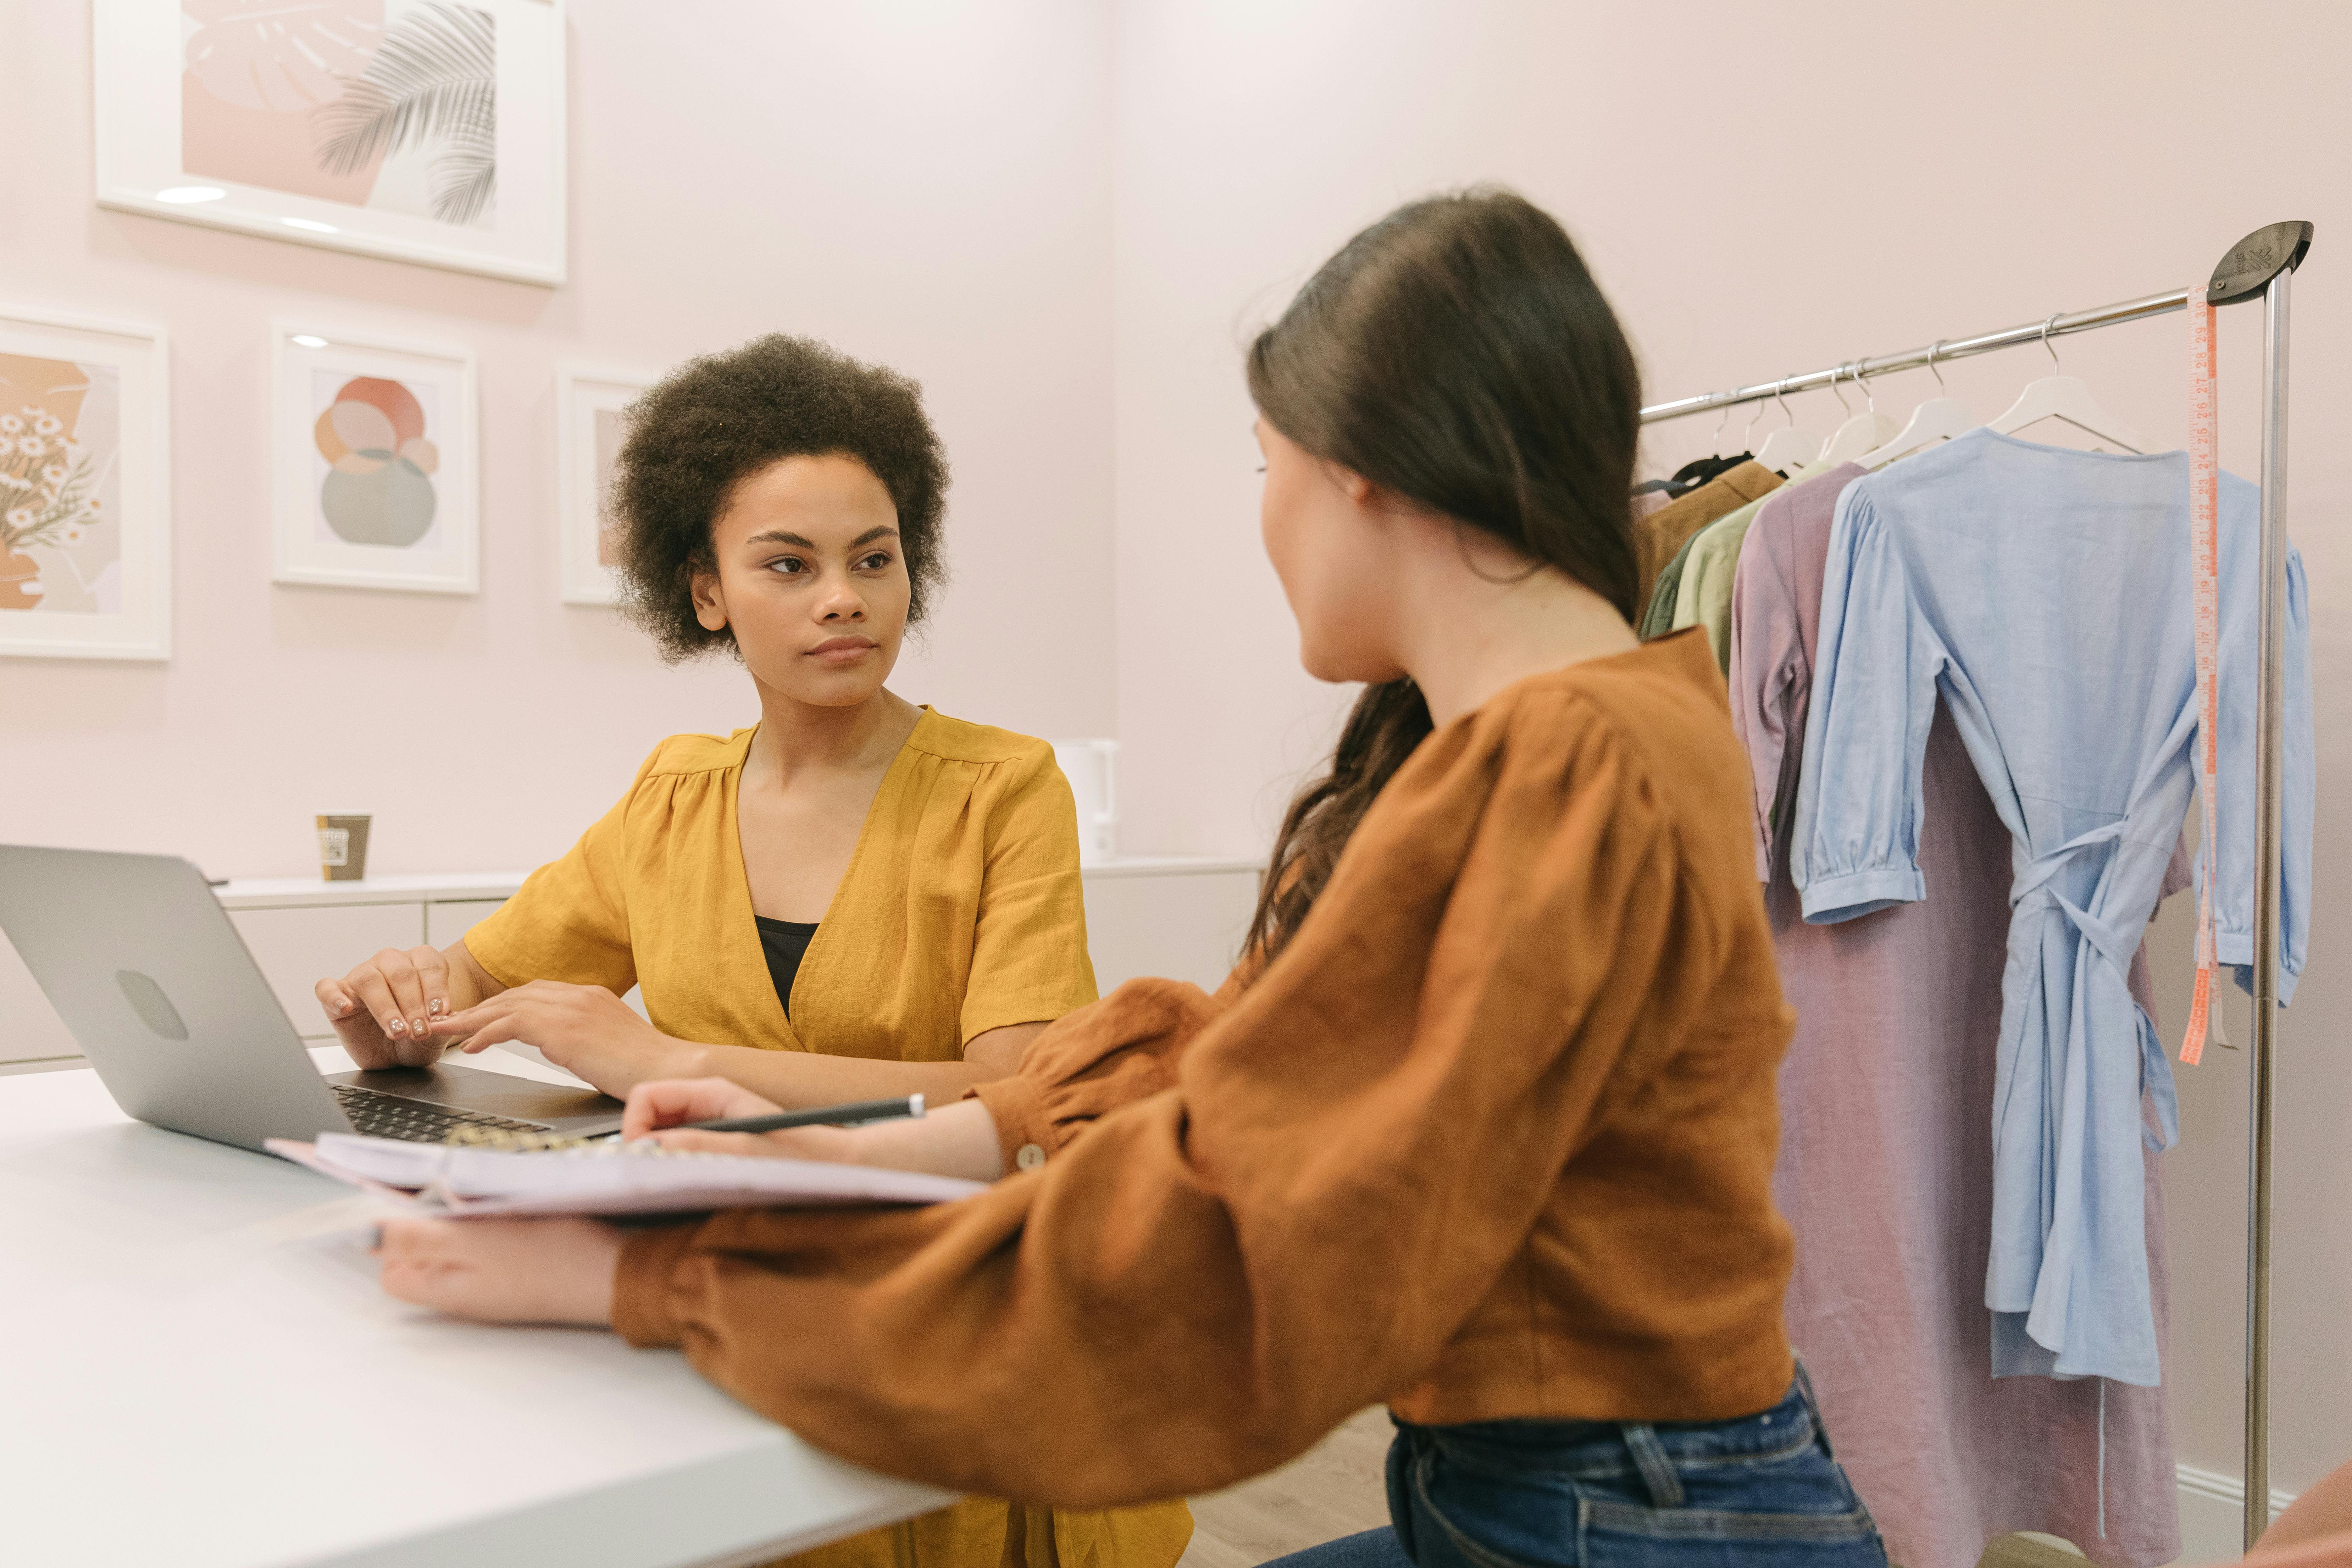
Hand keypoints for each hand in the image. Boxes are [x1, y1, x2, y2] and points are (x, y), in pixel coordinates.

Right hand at [317, 947, 452, 1067]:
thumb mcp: (438, 1034)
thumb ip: (443, 1023)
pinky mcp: (336, 994)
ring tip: (397, 1031)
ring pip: (369, 979)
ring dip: (385, 1007)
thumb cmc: (417, 1037)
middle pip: (400, 973)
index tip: (440, 1013)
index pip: (429, 965)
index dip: (436, 989)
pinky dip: (334, 997)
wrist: (395, 1055)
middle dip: (412, 1005)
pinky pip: (327, 988)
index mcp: (419, 962)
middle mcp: (389, 963)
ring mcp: (361, 976)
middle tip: (420, 1031)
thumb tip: (444, 1018)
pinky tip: (346, 1008)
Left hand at [374, 1216, 620, 1325]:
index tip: (403, 1197)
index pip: (389, 1263)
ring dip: (464, 1215)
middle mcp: (463, 1290)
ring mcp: (492, 1282)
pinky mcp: (519, 1270)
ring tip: (488, 1198)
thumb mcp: (476, 1241)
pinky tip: (514, 1210)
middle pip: (423, 1251)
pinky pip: (489, 1243)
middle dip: (429, 1216)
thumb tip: (365, 1233)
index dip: (390, 1228)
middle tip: (454, 1192)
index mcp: (443, 1286)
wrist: (617, 1272)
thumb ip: (419, 1237)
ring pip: (457, 1243)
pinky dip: (493, 1222)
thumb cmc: (553, 1260)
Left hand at [427, 980, 695, 1096]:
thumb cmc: (646, 1068)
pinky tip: (471, 1045)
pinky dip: (485, 1032)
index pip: (536, 993)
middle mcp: (578, 995)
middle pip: (515, 994)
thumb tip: (569, 1049)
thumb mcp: (610, 1045)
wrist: (669, 1070)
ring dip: (471, 1018)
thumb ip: (586, 1039)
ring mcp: (571, 1008)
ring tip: (445, 1030)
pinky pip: (510, 1023)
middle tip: (449, 1021)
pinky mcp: (563, 1028)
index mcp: (590, 997)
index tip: (481, 1017)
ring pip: (506, 1005)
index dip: (503, 1004)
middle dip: (479, 1007)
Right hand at [625, 1077, 856, 1161]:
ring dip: (656, 1159)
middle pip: (649, 1115)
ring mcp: (713, 1125)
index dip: (633, 1126)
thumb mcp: (746, 1153)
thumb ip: (697, 1147)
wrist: (840, 1167)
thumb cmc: (803, 1158)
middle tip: (650, 1178)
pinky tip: (688, 1186)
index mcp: (713, 1092)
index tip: (640, 1160)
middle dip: (640, 1144)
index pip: (646, 1096)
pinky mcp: (719, 1145)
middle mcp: (709, 1104)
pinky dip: (673, 1168)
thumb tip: (647, 1148)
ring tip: (671, 1184)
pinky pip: (680, 1152)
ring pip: (661, 1136)